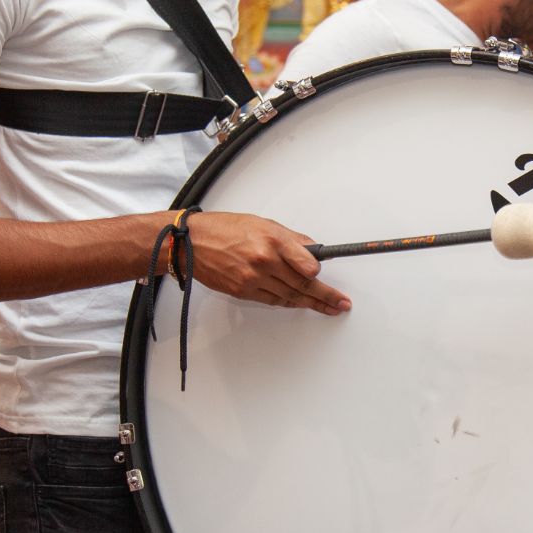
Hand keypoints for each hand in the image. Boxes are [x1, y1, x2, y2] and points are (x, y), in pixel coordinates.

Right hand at [184, 212, 350, 315]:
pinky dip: (289, 303)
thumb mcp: (262, 224)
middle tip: (341, 304)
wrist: (191, 242)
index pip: (307, 262)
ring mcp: (253, 278)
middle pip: (302, 284)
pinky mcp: (242, 291)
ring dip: (311, 304)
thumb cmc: (224, 228)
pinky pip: (272, 301)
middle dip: (325, 296)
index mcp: (272, 240)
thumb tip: (312, 250)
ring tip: (328, 309)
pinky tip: (301, 305)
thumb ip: (290, 239)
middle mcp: (264, 260)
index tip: (328, 276)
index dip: (319, 272)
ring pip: (290, 296)